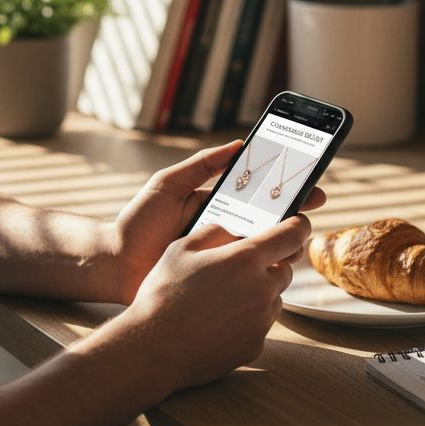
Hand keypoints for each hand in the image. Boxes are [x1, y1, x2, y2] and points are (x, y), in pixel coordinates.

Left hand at [106, 140, 325, 303]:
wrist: (114, 264)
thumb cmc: (138, 222)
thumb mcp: (168, 184)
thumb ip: (201, 165)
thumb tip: (238, 144)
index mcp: (217, 206)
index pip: (258, 196)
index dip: (286, 191)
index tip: (310, 184)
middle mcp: (225, 232)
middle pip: (269, 224)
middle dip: (294, 217)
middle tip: (309, 211)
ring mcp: (222, 258)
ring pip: (264, 250)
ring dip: (284, 244)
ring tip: (294, 237)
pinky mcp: (216, 281)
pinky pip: (245, 275)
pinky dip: (264, 270)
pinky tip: (275, 265)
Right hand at [112, 214, 313, 394]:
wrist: (153, 348)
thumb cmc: (163, 294)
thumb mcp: (181, 248)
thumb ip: (215, 231)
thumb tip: (235, 229)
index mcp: (245, 259)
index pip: (292, 234)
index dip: (298, 225)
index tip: (297, 223)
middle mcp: (262, 289)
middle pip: (286, 268)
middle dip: (271, 263)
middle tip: (242, 265)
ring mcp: (261, 321)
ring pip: (274, 298)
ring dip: (259, 292)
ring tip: (223, 297)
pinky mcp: (255, 345)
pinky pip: (260, 324)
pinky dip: (248, 318)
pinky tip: (218, 320)